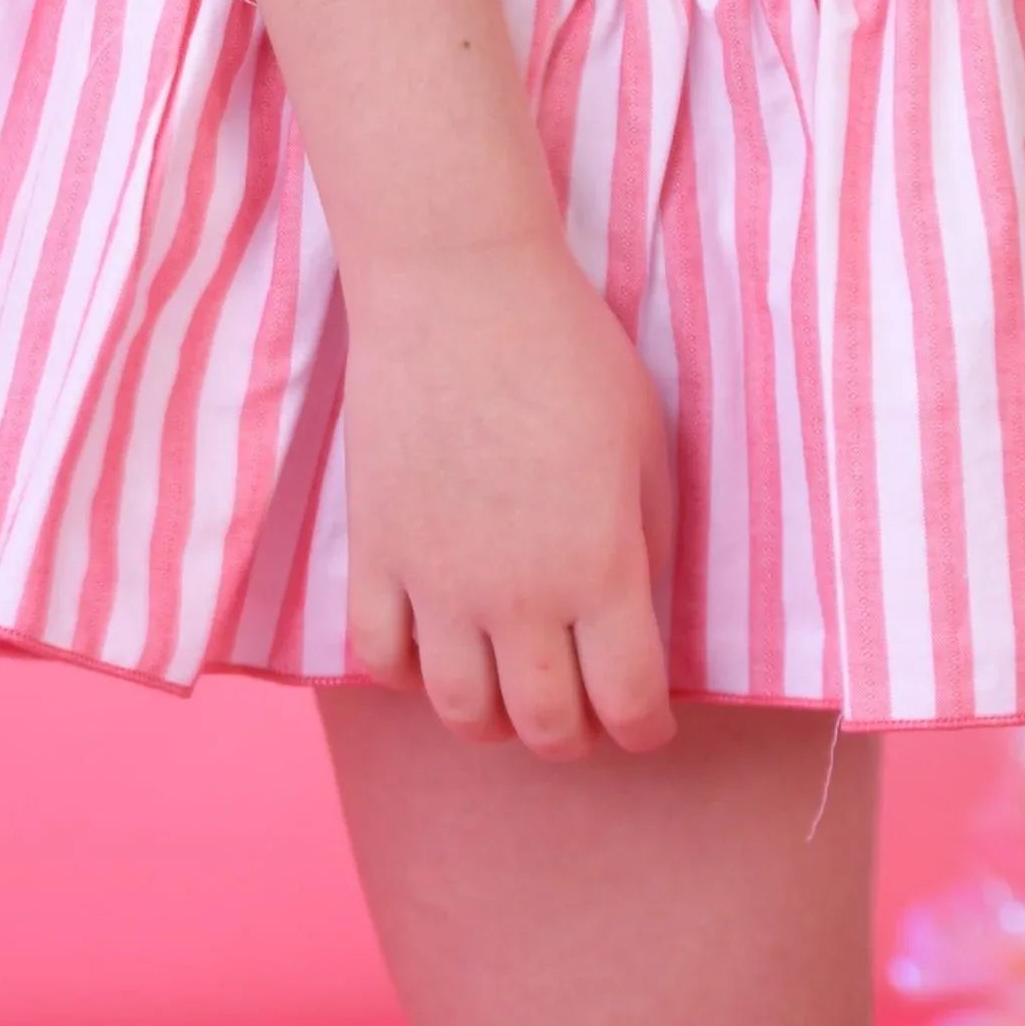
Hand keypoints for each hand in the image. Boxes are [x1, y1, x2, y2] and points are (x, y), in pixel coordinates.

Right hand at [341, 230, 677, 758]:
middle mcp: (517, 594)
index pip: (628, 703)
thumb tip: (644, 611)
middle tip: (584, 713)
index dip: (645, 730)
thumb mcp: (644, 439)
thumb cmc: (568, 349)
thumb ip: (650, 538)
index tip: (649, 723)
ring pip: (459, 711)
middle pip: (543, 725)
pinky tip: (433, 648)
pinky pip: (379, 658)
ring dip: (491, 721)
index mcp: (599, 566)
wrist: (458, 289)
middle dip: (572, 736)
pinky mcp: (374, 552)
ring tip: (508, 693)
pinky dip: (408, 675)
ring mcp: (436, 581)